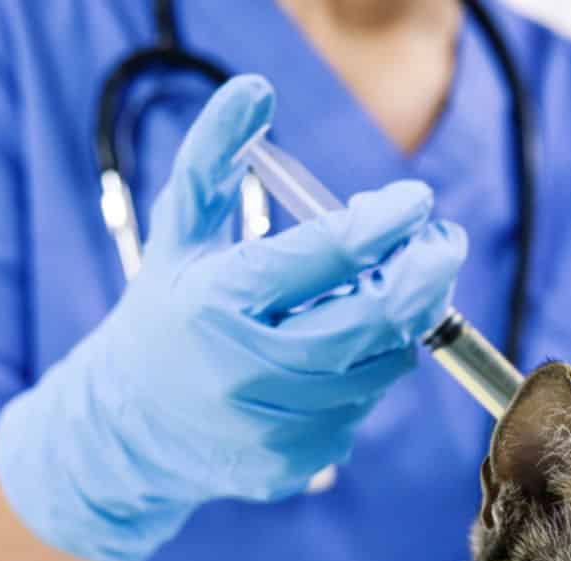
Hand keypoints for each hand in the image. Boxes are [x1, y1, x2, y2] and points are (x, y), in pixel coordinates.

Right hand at [0, 75, 465, 560]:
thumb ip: (213, 156)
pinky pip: (365, 405)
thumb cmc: (164, 314)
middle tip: (442, 241)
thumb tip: (255, 88)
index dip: (389, 222)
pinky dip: (368, 368)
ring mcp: (280, 424)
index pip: (331, 253)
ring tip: (390, 289)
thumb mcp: (178, 233)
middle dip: (427, 270)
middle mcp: (251, 369)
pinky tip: (344, 349)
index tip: (417, 200)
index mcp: (219, 302)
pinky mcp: (301, 461)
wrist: (128, 431)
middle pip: (379, 316)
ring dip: (401, 320)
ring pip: (384, 362)